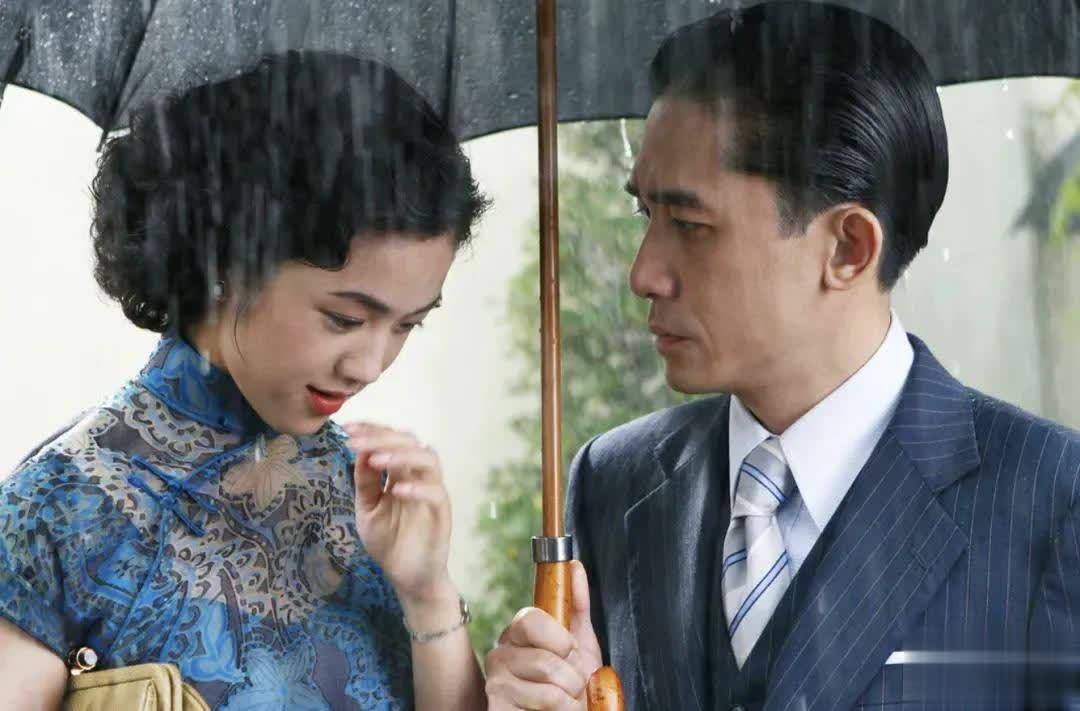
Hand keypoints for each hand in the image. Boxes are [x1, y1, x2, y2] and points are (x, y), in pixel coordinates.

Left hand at [345, 422, 455, 611]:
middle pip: (410, 442)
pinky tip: (396, 490)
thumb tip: (359, 450)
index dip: (372, 430)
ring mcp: (432, 494)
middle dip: (382, 437)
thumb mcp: (367, 509)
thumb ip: (365, 482)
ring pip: (428, 460)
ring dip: (402, 455)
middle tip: (355, 440)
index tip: (347, 428)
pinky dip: (418, 488)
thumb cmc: (390, 542)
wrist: (407, 579)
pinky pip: (436, 494)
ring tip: (377, 459)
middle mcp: (419, 478)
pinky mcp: (442, 515)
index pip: (392, 440)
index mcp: (402, 473)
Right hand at [485, 561, 602, 709]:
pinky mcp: (496, 707)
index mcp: (518, 633)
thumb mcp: (581, 642)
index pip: (530, 620)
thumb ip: (576, 604)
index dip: (560, 639)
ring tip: (565, 701)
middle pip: (544, 659)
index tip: (570, 651)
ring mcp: (495, 683)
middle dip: (572, 676)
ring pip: (547, 686)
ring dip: (570, 698)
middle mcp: (501, 654)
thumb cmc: (572, 684)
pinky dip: (561, 710)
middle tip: (572, 683)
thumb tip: (574, 565)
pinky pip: (541, 703)